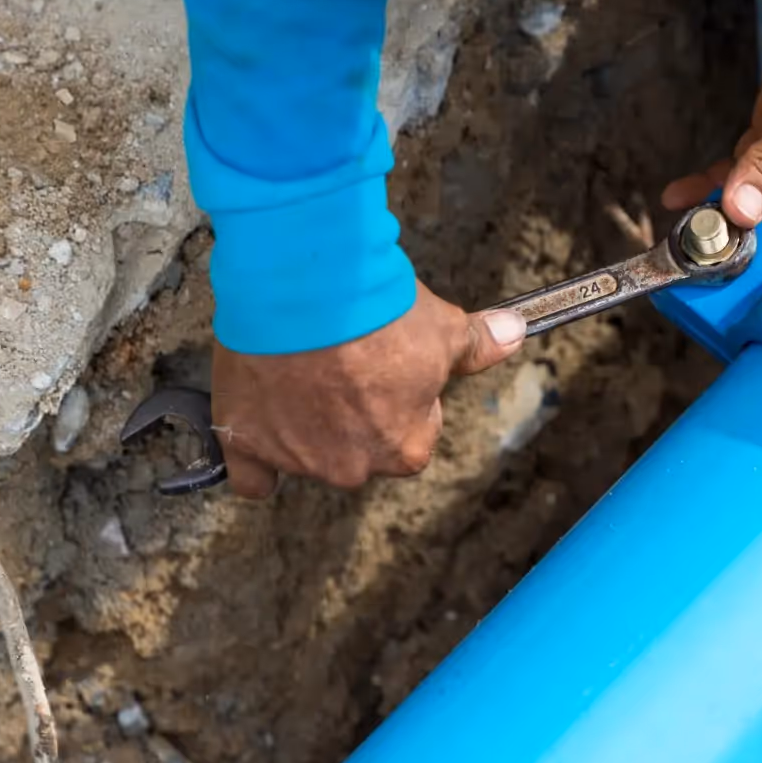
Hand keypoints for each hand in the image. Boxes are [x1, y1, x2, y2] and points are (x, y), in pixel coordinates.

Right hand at [211, 280, 525, 496]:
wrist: (307, 288)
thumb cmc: (380, 312)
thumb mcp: (443, 328)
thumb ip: (479, 344)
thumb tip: (516, 334)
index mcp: (405, 449)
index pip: (413, 436)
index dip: (403, 399)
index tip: (389, 366)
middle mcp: (352, 468)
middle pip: (358, 449)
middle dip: (353, 414)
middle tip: (345, 363)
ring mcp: (296, 459)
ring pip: (306, 453)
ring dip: (305, 422)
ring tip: (303, 365)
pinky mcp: (246, 441)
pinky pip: (248, 474)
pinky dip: (253, 459)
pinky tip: (257, 436)